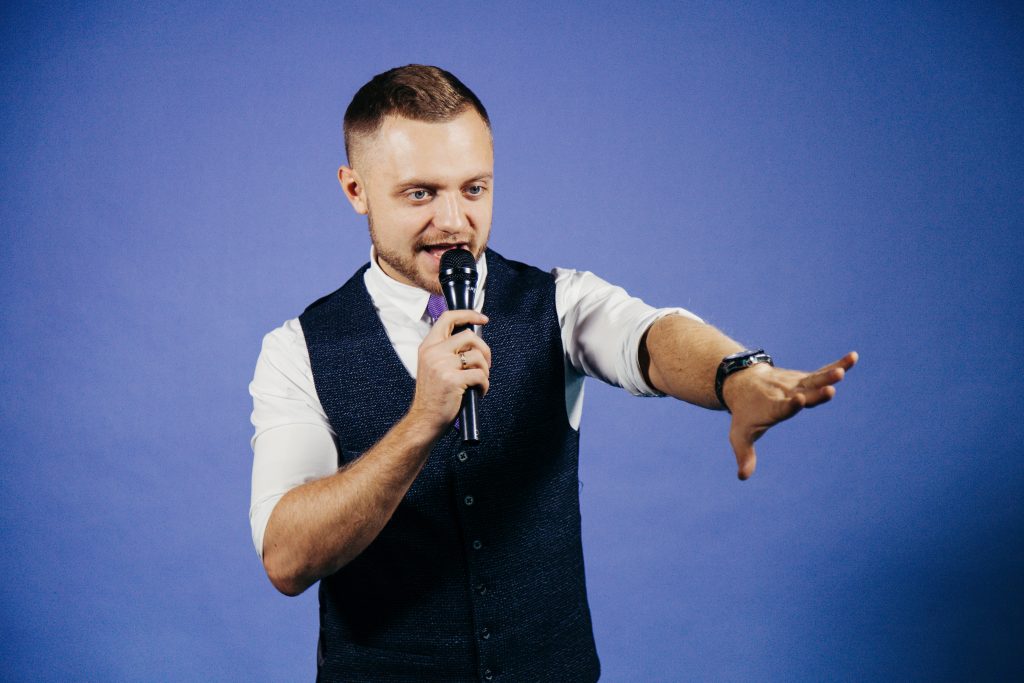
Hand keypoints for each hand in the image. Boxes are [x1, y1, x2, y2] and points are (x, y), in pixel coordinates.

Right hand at [408, 310, 490, 433]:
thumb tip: (473, 340)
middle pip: (469, 336)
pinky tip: (478, 392)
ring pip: (478, 356)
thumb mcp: (433, 366)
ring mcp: (442, 366)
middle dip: (484, 350)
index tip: (483, 319)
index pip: (447, 318)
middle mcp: (433, 352)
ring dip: (485, 371)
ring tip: (478, 382)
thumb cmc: (434, 395)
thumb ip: (447, 350)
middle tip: (485, 364)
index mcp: (428, 346)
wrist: (425, 419)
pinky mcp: (453, 380)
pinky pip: (481, 375)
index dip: (468, 314)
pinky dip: (484, 385)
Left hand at [724, 351, 857, 479]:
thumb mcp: (740, 434)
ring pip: (814, 379)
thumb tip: (742, 477)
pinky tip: (853, 357)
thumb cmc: (743, 413)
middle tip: (831, 388)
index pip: (783, 407)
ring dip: (829, 375)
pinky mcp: (803, 379)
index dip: (791, 404)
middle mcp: (786, 393)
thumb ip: (744, 454)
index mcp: (772, 407)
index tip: (799, 399)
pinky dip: (837, 365)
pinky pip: (822, 372)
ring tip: (843, 370)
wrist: (741, 383)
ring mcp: (795, 384)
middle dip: (816, 392)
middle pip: (804, 392)